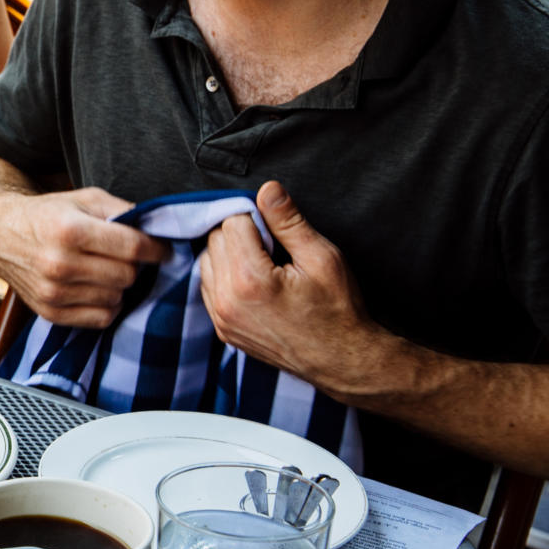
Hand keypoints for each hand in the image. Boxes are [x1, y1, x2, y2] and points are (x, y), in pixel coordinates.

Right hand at [0, 187, 168, 327]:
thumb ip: (122, 211)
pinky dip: (106, 305)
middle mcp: (59, 264)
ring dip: (117, 285)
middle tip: (123, 256)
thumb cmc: (47, 215)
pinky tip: (96, 287)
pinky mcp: (50, 312)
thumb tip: (160, 228)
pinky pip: (100, 318)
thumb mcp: (84, 199)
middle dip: (133, 265)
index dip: (156, 249)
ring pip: (117, 298)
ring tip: (104, 269)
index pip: (133, 248)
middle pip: (127, 275)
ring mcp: (53, 292)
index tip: (162, 249)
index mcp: (70, 230)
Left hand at [199, 181, 387, 390]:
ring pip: (207, 262)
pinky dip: (225, 276)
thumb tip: (267, 189)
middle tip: (274, 246)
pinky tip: (253, 280)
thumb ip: (289, 221)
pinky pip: (209, 287)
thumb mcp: (322, 257)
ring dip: (230, 254)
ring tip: (265, 263)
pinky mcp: (222, 329)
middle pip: (215, 240)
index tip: (278, 230)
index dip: (256, 219)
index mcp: (250, 280)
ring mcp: (221, 318)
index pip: (232, 223)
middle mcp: (227, 300)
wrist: (342, 360)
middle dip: (241, 234)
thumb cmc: (338, 309)